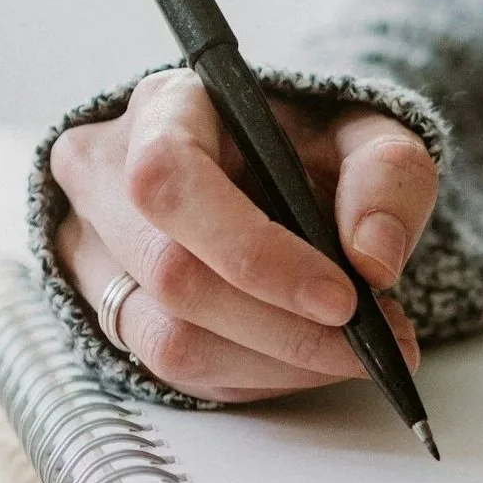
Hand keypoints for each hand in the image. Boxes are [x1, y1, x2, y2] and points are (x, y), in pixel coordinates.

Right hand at [49, 70, 437, 401]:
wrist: (277, 168)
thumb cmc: (313, 145)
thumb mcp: (369, 134)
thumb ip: (388, 178)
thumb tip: (375, 260)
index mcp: (165, 109)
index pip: (172, 181)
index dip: (254, 252)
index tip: (342, 299)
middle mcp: (106, 175)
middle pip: (171, 274)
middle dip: (285, 325)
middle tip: (374, 340)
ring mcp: (94, 249)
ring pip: (167, 339)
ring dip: (276, 360)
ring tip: (353, 351)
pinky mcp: (110, 311)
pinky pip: (176, 372)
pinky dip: (258, 374)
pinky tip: (307, 355)